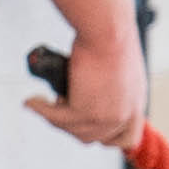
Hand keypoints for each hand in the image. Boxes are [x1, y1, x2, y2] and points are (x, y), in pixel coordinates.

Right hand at [27, 38, 148, 150]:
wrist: (108, 30)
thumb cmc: (112, 37)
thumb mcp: (119, 68)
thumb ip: (111, 87)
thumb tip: (85, 93)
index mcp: (136, 103)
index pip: (128, 139)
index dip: (107, 137)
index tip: (90, 127)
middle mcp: (124, 114)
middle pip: (92, 137)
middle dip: (72, 125)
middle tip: (58, 107)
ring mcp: (105, 116)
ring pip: (72, 130)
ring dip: (53, 117)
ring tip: (41, 100)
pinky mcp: (84, 111)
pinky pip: (56, 118)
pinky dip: (40, 109)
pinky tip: (31, 100)